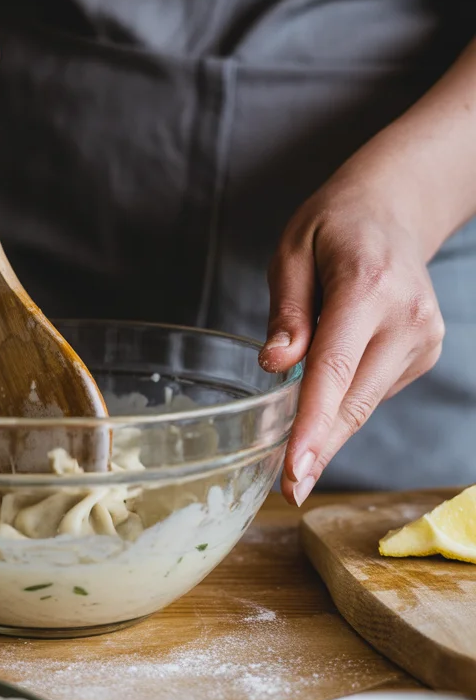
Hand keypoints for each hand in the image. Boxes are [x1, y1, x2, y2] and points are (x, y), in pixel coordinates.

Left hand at [259, 153, 444, 504]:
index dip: (313, 425)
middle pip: (354, 400)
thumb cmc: (333, 227)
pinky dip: (344, 402)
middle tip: (288, 490)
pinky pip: (374, 392)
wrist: (394, 209)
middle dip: (318, 449)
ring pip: (365, 403)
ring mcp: (424, 337)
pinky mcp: (425, 352)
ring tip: (294, 441)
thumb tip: (275, 365)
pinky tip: (328, 387)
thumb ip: (285, 311)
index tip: (295, 470)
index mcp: (369, 286)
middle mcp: (407, 316)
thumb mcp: (291, 251)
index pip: (336, 368)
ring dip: (327, 428)